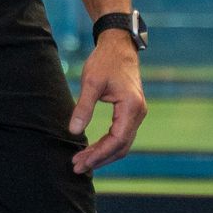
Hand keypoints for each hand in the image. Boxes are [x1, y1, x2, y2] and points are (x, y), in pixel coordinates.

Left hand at [69, 33, 145, 176]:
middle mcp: (138, 113)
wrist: (119, 45)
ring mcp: (137, 113)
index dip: (99, 153)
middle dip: (99, 158)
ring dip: (103, 154)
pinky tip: (93, 150)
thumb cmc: (105, 61)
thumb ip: (83, 107)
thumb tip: (74, 132)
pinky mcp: (131, 112)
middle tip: (77, 167)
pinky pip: (121, 135)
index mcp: (131, 106)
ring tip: (82, 162)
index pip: (117, 139)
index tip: (81, 161)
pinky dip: (107, 145)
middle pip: (121, 146)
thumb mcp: (91, 82)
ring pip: (122, 143)